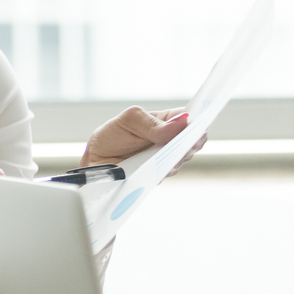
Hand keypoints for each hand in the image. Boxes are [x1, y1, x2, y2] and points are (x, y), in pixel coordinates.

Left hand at [82, 106, 206, 177]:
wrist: (96, 160)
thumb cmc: (112, 135)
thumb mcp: (128, 121)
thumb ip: (152, 123)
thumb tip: (181, 124)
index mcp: (167, 122)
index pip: (191, 118)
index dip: (198, 123)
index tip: (198, 128)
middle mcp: (171, 140)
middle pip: (192, 141)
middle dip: (188, 143)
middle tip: (181, 145)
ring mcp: (166, 158)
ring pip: (182, 159)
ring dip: (175, 158)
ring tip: (162, 156)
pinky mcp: (158, 174)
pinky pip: (167, 173)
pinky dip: (163, 171)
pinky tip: (155, 168)